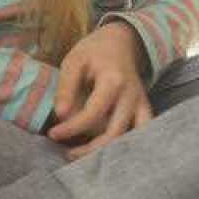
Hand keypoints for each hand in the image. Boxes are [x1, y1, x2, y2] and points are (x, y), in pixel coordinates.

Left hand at [48, 21, 153, 159]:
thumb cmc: (93, 51)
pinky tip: (105, 152)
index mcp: (114, 81)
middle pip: (114, 133)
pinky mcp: (145, 110)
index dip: (72, 128)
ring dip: (106, 152)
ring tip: (82, 155)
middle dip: (88, 149)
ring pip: (129, 139)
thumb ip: (66, 88)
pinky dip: (126, 146)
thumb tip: (60, 116)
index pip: (93, 114)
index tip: (53, 134)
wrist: (120, 42)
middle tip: (66, 153)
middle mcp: (132, 96)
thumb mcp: (74, 62)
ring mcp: (142, 105)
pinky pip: (140, 135)